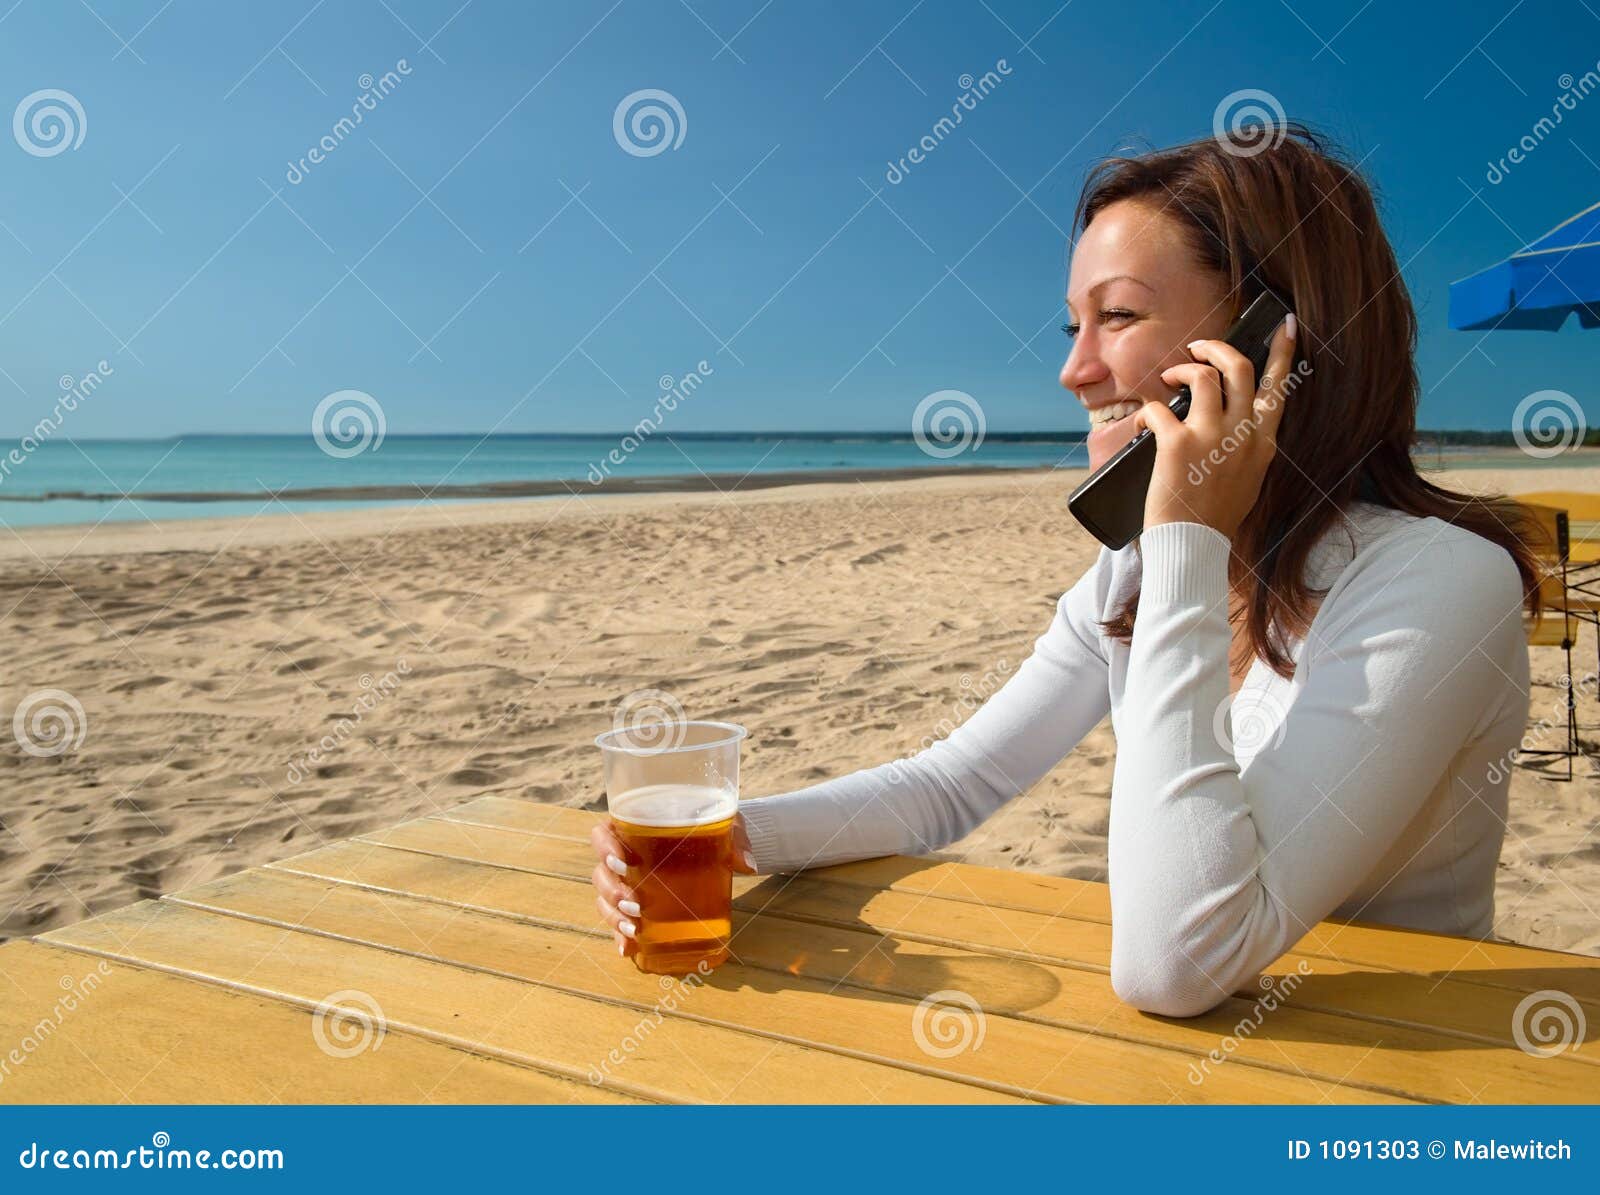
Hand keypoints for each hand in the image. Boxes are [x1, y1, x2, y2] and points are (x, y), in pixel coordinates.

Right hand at [589, 813, 757, 959]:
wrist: (718, 839)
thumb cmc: (710, 824)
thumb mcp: (725, 823)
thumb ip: (735, 838)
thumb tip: (748, 865)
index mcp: (633, 826)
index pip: (602, 834)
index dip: (604, 848)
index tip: (623, 862)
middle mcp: (623, 854)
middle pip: (601, 874)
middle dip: (612, 892)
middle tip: (635, 905)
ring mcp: (627, 882)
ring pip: (605, 900)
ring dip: (614, 917)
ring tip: (633, 929)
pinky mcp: (636, 904)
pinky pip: (619, 920)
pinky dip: (620, 936)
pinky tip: (628, 949)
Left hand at [1131, 313, 1297, 539]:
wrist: (1193, 545)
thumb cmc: (1215, 516)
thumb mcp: (1248, 478)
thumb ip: (1247, 446)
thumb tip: (1235, 420)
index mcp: (1263, 443)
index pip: (1279, 388)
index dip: (1283, 352)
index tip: (1285, 326)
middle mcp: (1242, 434)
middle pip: (1239, 368)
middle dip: (1217, 347)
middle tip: (1199, 346)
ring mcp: (1211, 437)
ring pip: (1202, 376)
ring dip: (1182, 370)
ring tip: (1169, 379)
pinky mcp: (1177, 445)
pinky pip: (1158, 408)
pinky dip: (1146, 412)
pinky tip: (1142, 425)